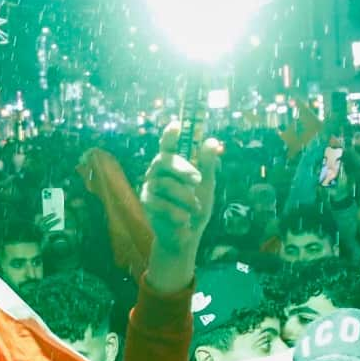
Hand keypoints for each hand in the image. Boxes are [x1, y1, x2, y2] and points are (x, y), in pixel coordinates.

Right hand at [139, 123, 221, 293]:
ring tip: (194, 208)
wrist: (186, 236)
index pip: (169, 146)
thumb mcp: (206, 186)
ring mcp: (150, 187)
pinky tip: (184, 219)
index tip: (176, 125)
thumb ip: (208, 165)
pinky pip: (161, 203)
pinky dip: (176, 212)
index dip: (170, 135)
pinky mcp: (147, 204)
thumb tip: (212, 142)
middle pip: (164, 160)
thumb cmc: (195, 207)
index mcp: (172, 165)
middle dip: (182, 168)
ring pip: (164, 184)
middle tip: (198, 179)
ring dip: (184, 197)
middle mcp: (157, 172)